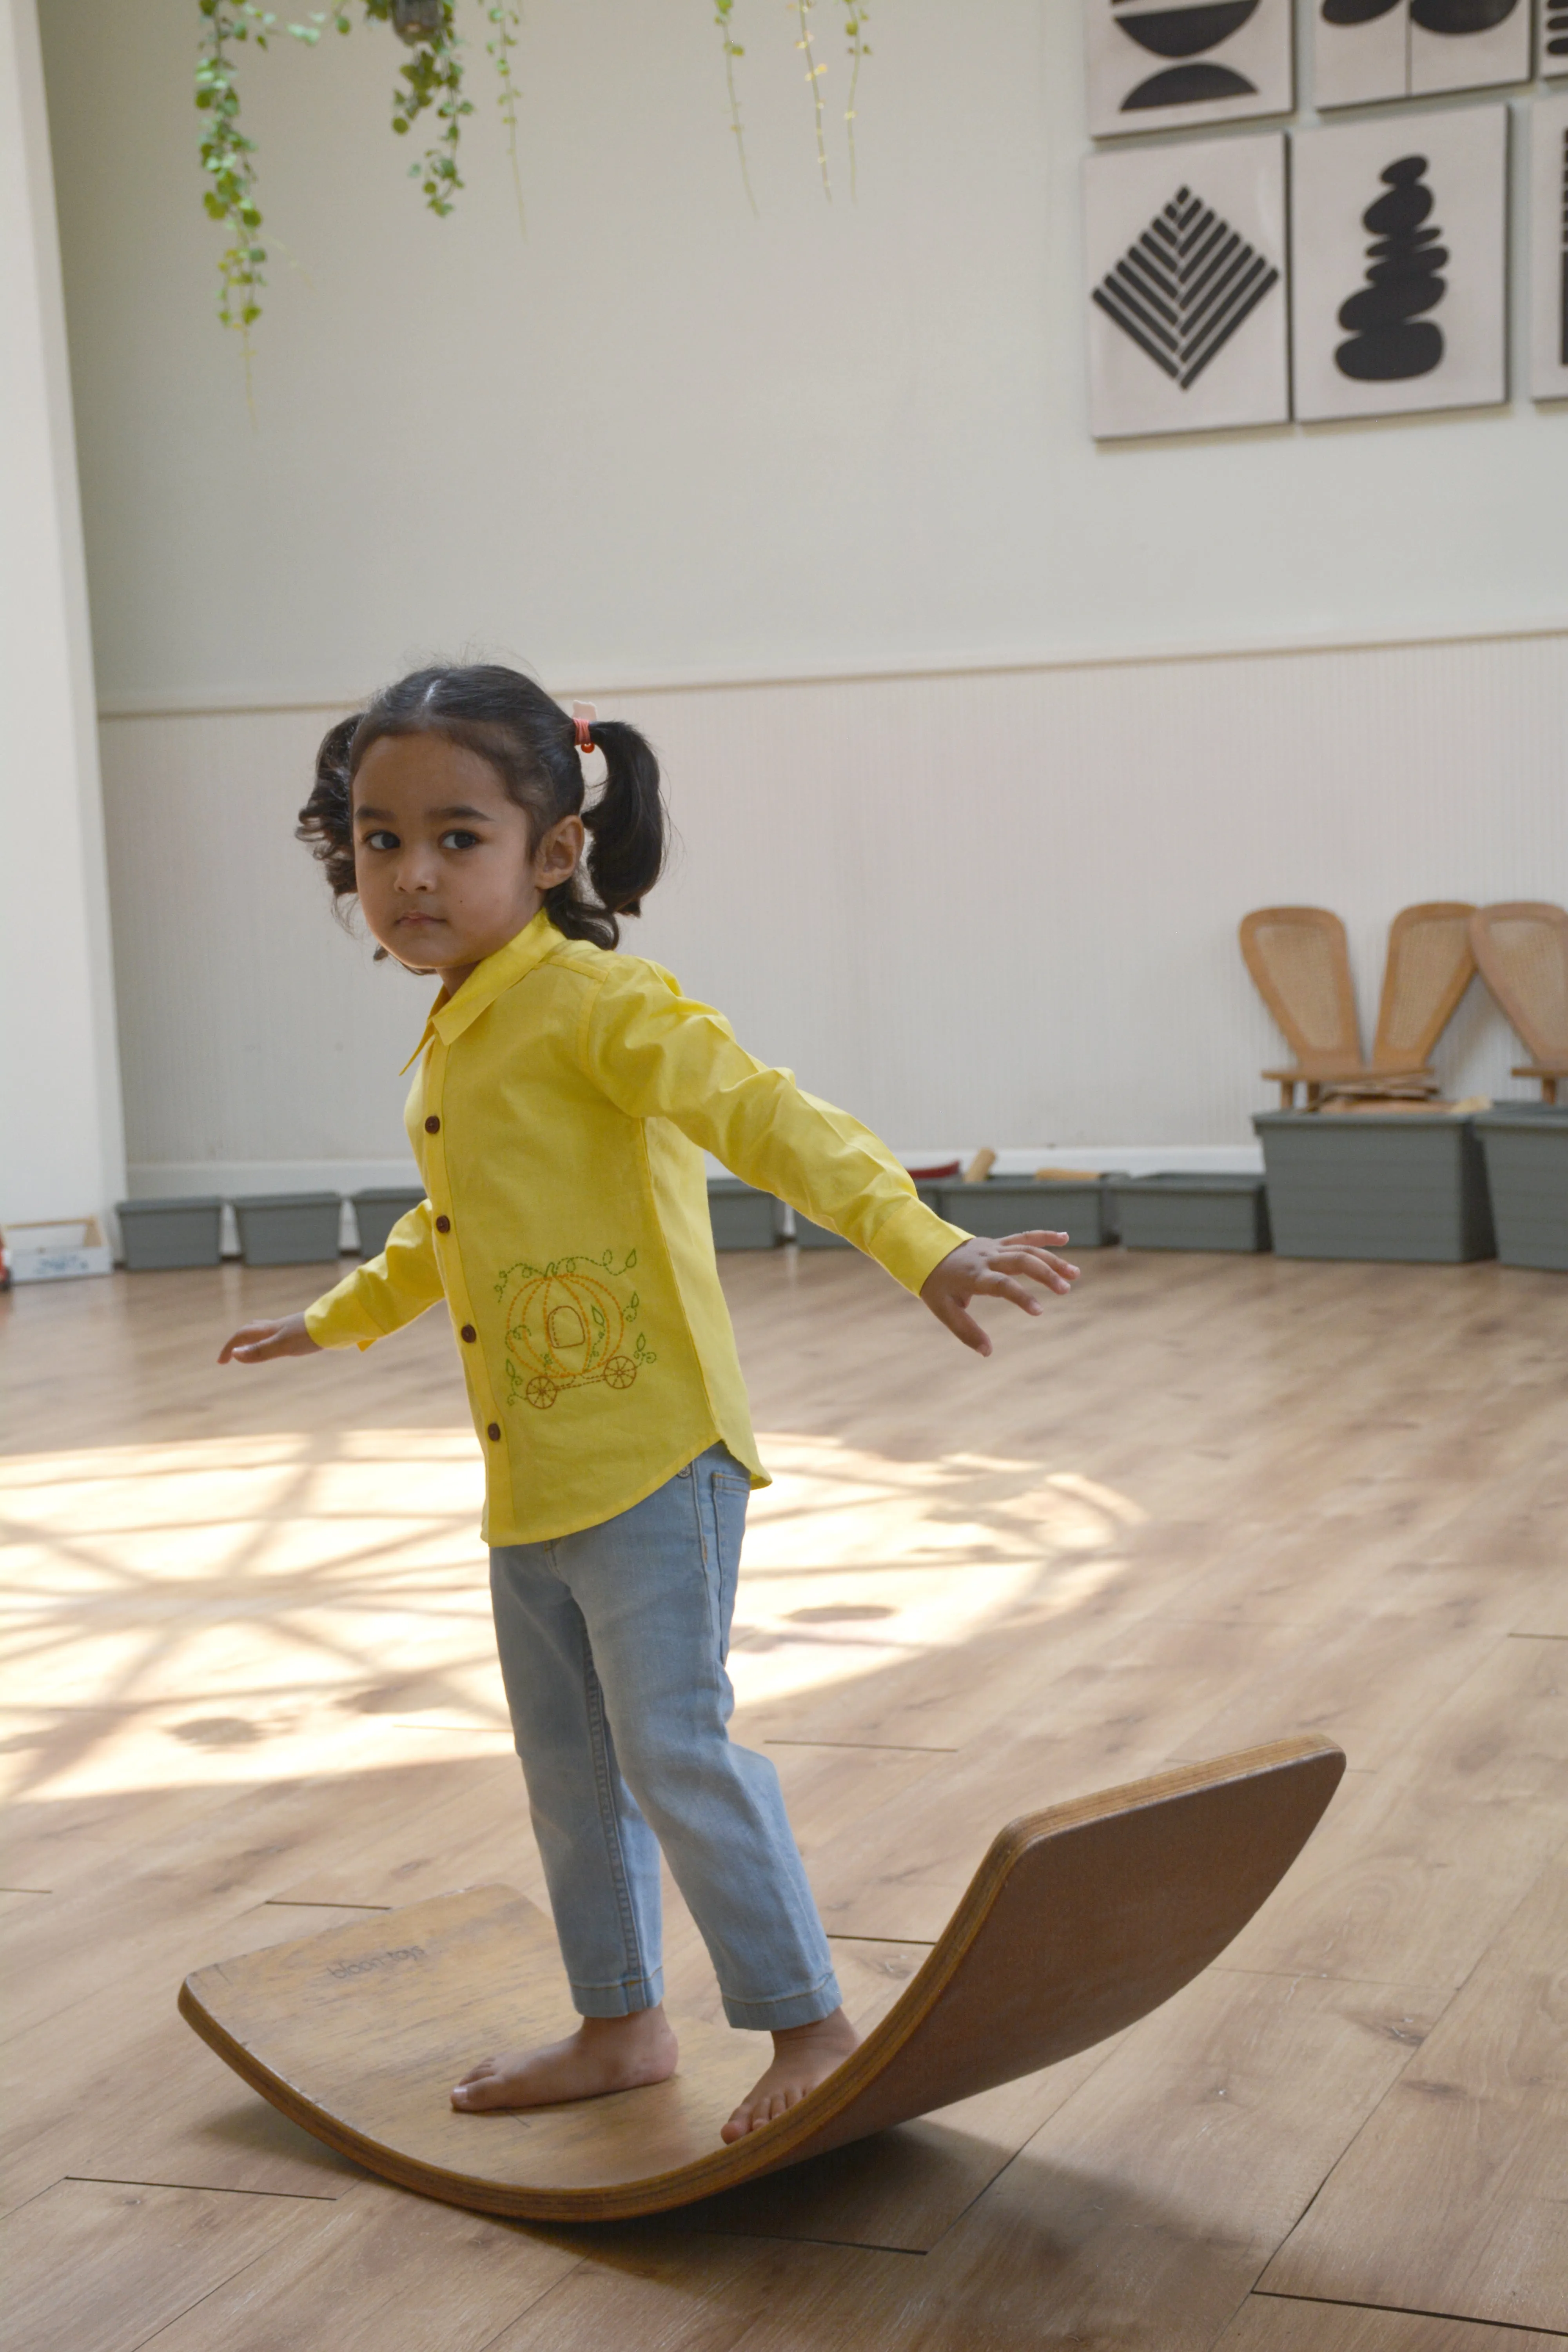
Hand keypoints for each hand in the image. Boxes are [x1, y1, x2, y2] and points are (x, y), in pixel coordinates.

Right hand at [218, 1312, 319, 1364]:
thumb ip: (260, 1351)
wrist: (337, 1323)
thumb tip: (235, 1354)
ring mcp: (289, 1328)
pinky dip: (269, 1340)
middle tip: (230, 1356)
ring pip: (264, 1331)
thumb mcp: (283, 1345)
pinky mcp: (301, 1331)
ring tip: (250, 1350)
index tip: (221, 1362)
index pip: (242, 1336)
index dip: (229, 1347)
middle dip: (237, 1341)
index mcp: (270, 1330)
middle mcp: (277, 1327)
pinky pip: (278, 1334)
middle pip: (250, 1330)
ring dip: (253, 1339)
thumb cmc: (310, 1335)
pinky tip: (279, 1346)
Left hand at [920, 1232, 1079, 1356]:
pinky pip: (1024, 1236)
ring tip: (1074, 1274)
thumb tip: (988, 1352)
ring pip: (1028, 1248)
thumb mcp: (944, 1311)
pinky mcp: (998, 1243)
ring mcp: (994, 1248)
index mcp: (974, 1276)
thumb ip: (966, 1331)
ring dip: (1052, 1259)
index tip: (1039, 1311)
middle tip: (1066, 1289)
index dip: (1021, 1296)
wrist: (925, 1252)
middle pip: (1021, 1260)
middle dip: (1045, 1273)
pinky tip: (1065, 1237)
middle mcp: (987, 1258)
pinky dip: (1044, 1236)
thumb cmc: (936, 1285)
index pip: (1002, 1284)